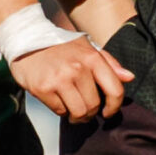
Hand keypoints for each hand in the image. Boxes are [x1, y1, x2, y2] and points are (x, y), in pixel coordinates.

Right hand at [13, 36, 131, 121]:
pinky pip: (59, 111)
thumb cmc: (60, 46)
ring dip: (77, 116)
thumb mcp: (86, 47)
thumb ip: (109, 63)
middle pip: (94, 105)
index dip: (114, 107)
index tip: (108, 112)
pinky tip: (58, 100)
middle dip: (91, 112)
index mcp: (92, 58)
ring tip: (73, 110)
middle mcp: (77, 68)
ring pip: (79, 112)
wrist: (26, 38)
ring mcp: (59, 79)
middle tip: (84, 109)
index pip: (115, 90)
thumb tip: (129, 77)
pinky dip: (61, 110)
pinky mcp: (43, 88)